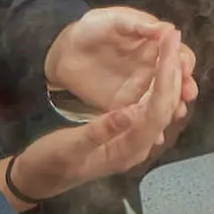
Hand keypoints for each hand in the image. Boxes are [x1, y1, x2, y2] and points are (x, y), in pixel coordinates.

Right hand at [3, 27, 191, 201]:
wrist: (39, 177)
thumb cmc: (49, 164)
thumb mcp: (69, 148)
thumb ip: (99, 132)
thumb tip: (130, 113)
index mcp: (127, 150)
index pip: (157, 110)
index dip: (166, 78)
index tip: (169, 48)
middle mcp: (138, 146)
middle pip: (166, 105)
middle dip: (173, 71)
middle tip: (174, 37)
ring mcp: (135, 140)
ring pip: (162, 105)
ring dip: (170, 76)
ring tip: (172, 46)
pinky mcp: (128, 133)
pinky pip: (151, 106)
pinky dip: (157, 83)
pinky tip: (158, 65)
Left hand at [44, 7, 197, 115]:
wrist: (63, 52)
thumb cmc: (91, 29)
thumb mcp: (113, 21)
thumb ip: (138, 25)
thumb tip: (168, 29)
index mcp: (155, 45)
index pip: (178, 53)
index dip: (184, 60)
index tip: (186, 68)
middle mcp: (153, 67)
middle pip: (177, 79)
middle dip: (185, 87)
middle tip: (187, 95)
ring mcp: (141, 87)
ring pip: (164, 99)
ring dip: (173, 106)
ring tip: (175, 114)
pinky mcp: (125, 104)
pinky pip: (142, 115)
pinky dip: (151, 125)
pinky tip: (155, 135)